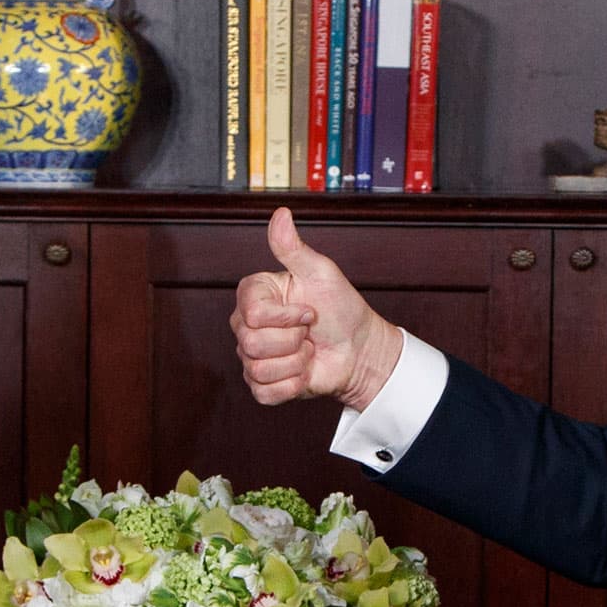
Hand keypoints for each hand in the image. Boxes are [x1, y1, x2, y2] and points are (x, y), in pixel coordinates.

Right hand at [231, 208, 404, 411]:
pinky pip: (264, 392)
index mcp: (255, 296)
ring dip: (296, 364)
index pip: (252, 313)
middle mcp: (247, 326)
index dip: (286, 317)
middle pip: (251, 343)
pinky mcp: (262, 385)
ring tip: (308, 351)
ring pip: (258, 369)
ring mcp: (252, 356)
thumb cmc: (342, 309)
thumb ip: (293, 248)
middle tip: (309, 333)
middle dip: (293, 341)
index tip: (309, 310)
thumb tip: (280, 213)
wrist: (359, 350)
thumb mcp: (321, 273)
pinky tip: (303, 372)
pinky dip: (292, 385)